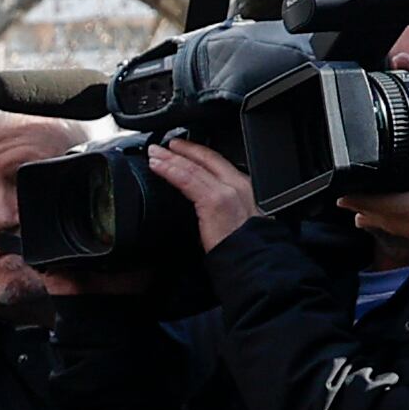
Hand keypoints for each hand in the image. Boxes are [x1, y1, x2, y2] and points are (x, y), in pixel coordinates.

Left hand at [145, 137, 256, 251]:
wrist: (254, 262)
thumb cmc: (245, 249)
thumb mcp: (236, 222)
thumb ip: (221, 210)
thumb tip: (203, 213)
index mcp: (244, 188)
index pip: (217, 163)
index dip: (197, 153)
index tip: (181, 149)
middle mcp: (238, 184)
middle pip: (205, 159)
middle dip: (182, 150)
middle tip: (161, 147)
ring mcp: (227, 191)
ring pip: (193, 168)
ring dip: (170, 159)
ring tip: (154, 154)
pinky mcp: (214, 200)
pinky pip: (187, 179)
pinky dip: (170, 170)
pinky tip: (158, 166)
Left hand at [347, 113, 408, 263]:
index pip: (399, 205)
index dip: (370, 198)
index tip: (346, 192)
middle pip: (395, 221)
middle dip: (369, 208)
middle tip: (345, 200)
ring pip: (408, 231)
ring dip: (386, 219)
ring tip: (364, 211)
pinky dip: (408, 226)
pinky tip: (408, 220)